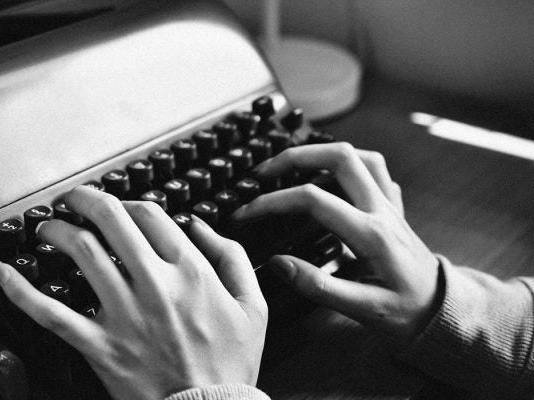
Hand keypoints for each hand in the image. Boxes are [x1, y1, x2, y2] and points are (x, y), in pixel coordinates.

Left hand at [0, 186, 266, 398]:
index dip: (132, 203)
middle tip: (75, 198)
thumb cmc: (230, 362)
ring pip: (82, 255)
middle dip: (87, 200)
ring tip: (49, 226)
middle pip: (111, 222)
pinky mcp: (100, 345)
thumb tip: (200, 225)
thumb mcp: (253, 304)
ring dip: (58, 232)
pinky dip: (22, 291)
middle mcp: (155, 285)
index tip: (124, 208)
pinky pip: (52, 313)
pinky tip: (4, 274)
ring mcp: (124, 314)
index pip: (151, 216)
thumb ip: (232, 256)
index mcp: (190, 272)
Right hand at [233, 143, 439, 346]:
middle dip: (295, 156)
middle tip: (264, 172)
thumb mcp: (363, 310)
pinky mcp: (393, 208)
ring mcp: (389, 205)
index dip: (274, 202)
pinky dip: (348, 163)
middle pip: (339, 157)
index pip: (314, 200)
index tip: (248, 212)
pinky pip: (374, 170)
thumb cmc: (407, 314)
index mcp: (371, 234)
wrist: (442, 313)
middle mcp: (381, 210)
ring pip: (359, 156)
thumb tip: (279, 264)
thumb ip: (318, 286)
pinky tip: (331, 176)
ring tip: (293, 167)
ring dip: (322, 153)